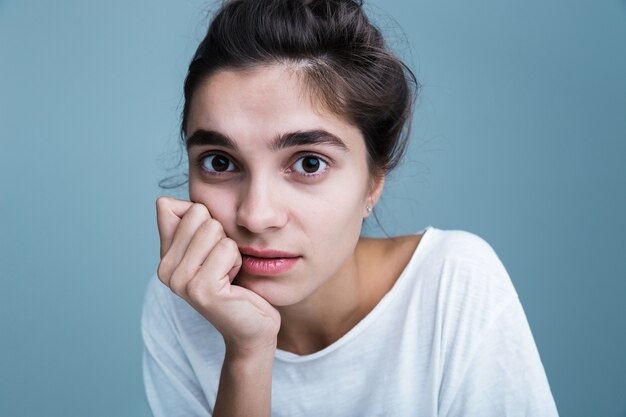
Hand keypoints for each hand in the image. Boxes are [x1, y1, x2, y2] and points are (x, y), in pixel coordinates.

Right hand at [155, 196, 280, 355]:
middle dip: (220, 234)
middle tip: (222, 265)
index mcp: (164, 258)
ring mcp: (180, 281)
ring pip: (214, 229)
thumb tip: (164, 200)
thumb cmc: (236, 285)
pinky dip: (238, 261)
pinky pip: (227, 248)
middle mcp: (165, 270)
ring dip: (231, 249)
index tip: (208, 249)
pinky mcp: (201, 289)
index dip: (203, 220)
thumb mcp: (210, 249)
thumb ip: (188, 225)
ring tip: (228, 274)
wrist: (252, 327)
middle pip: (199, 214)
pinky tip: (233, 283)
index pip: (173, 207)